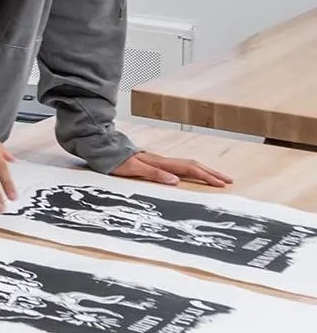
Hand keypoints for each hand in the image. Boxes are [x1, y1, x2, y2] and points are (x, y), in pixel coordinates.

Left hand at [113, 150, 234, 189]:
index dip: (206, 176)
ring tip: (217, 178)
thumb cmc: (116, 160)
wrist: (103, 148)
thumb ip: (154, 174)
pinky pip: (179, 166)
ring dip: (204, 171)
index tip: (222, 184)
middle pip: (192, 165)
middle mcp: (163, 160)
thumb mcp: (133, 169)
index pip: (189, 169)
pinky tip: (194, 175)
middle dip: (211, 173)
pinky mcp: (155, 162)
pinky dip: (192, 171)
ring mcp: (160, 160)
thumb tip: (176, 180)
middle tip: (229, 181)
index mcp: (161, 162)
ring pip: (187, 165)